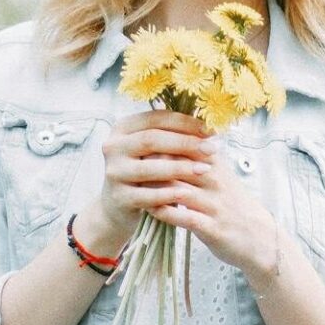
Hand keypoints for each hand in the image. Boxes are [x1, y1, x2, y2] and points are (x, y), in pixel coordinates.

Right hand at [81, 109, 218, 249]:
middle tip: (211, 148)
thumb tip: (210, 127)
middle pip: (151, 140)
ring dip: (180, 168)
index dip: (185, 122)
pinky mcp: (119, 197)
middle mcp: (112, 147)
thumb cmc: (145, 171)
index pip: (156, 118)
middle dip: (185, 143)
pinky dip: (168, 194)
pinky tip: (187, 193)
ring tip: (204, 169)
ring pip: (149, 167)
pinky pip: (147, 195)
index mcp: (122, 128)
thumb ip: (173, 136)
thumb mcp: (153, 150)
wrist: (120, 206)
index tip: (210, 129)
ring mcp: (114, 172)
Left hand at [144, 141, 278, 278]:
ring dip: (154, 188)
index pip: (184, 145)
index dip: (160, 143)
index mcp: (216, 164)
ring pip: (179, 189)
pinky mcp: (212, 228)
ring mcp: (214, 205)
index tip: (137, 144)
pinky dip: (165, 212)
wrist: (259, 237)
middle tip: (130, 164)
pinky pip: (185, 217)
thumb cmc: (233, 204)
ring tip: (134, 186)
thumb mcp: (220, 175)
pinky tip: (150, 210)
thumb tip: (168, 139)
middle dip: (152, 164)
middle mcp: (215, 181)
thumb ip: (197, 158)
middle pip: (178, 164)